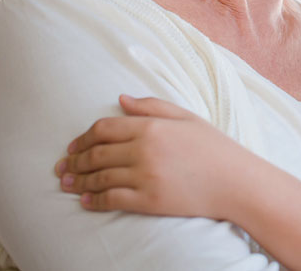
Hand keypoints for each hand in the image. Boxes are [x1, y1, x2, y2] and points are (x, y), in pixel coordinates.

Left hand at [55, 95, 247, 219]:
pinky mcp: (149, 200)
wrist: (237, 181)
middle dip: (74, 160)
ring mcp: (146, 176)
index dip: (83, 137)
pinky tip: (86, 200)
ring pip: (99, 178)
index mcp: (152, 126)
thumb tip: (120, 99)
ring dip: (78, 181)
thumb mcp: (187, 118)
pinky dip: (94, 201)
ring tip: (67, 183)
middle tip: (63, 167)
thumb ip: (152, 106)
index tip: (73, 145)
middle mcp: (145, 150)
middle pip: (96, 153)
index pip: (104, 128)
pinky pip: (111, 200)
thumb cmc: (214, 148)